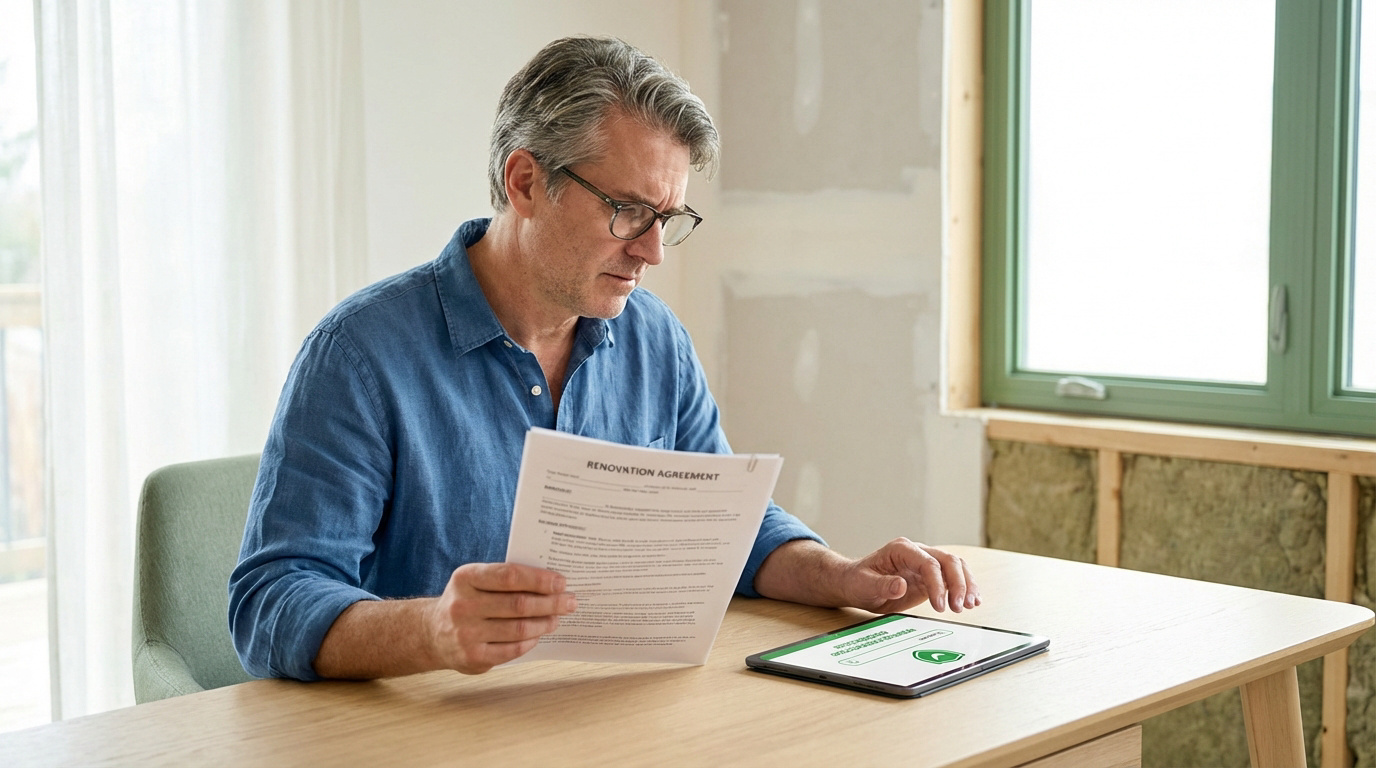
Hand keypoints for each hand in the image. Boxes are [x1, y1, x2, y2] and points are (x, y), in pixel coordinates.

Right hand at [424, 562, 577, 673]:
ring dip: (545, 623)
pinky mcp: (473, 657)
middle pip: (519, 604)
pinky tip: (538, 634)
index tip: (561, 582)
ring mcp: (466, 634)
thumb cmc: (466, 601)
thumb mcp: (475, 581)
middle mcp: (463, 605)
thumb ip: (505, 579)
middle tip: (570, 602)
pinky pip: (512, 649)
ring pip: (519, 629)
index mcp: (465, 578)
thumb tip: (550, 583)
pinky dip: (531, 641)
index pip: (510, 576)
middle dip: (551, 603)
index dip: (539, 579)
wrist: (431, 634)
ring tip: (557, 618)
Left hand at [839, 538, 979, 614]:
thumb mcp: (864, 585)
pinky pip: (953, 578)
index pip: (928, 563)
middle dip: (958, 584)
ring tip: (972, 605)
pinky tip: (974, 601)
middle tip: (960, 608)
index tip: (939, 607)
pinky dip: (965, 588)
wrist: (855, 583)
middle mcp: (917, 552)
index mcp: (901, 549)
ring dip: (967, 585)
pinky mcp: (930, 577)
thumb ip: (882, 585)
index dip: (938, 584)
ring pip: (956, 566)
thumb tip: (900, 585)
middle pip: (948, 561)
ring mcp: (925, 563)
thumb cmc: (857, 581)